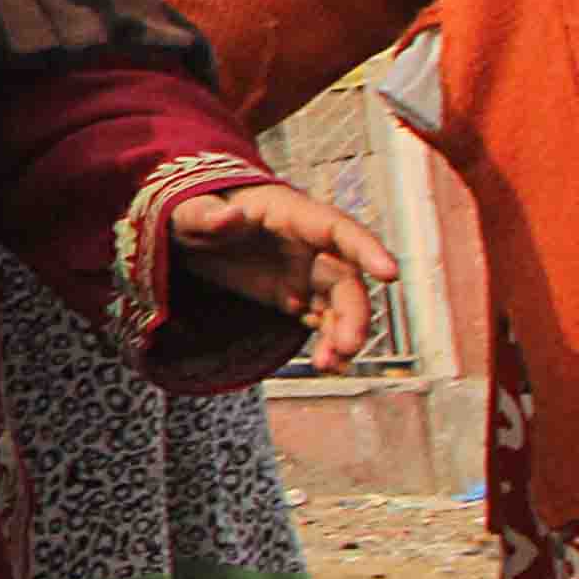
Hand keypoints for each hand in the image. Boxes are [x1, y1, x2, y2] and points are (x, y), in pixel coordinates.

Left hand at [163, 179, 400, 370]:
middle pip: (344, 278)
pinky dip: (327, 342)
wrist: (189, 233)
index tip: (390, 274)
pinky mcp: (295, 296)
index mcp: (291, 215)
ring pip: (339, 304)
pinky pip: (322, 320)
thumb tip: (231, 217)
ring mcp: (305, 272)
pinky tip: (328, 366)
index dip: (367, 249)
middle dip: (353, 312)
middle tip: (347, 346)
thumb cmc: (193, 212)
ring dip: (342, 333)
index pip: (338, 229)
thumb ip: (206, 216)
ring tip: (330, 365)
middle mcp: (309, 244)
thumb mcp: (188, 212)